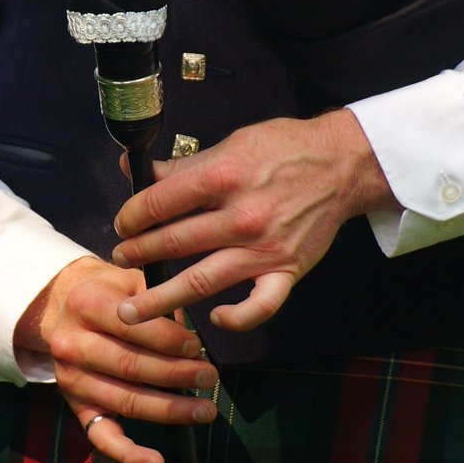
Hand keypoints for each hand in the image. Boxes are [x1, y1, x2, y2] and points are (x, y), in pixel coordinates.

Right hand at [15, 256, 218, 462]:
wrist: (64, 307)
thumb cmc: (112, 293)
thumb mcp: (130, 281)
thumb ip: (157, 299)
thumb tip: (191, 333)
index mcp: (86, 304)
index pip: (130, 325)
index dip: (166, 339)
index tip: (196, 347)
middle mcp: (72, 344)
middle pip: (129, 366)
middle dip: (176, 375)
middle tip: (210, 377)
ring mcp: (72, 380)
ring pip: (125, 401)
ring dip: (168, 410)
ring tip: (204, 410)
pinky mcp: (77, 407)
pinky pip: (101, 437)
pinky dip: (129, 454)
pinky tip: (157, 462)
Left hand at [112, 109, 399, 330]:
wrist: (342, 163)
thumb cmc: (285, 149)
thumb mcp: (231, 143)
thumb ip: (182, 166)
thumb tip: (135, 170)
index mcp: (222, 176)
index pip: (159, 203)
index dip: (131, 216)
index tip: (123, 224)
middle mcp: (240, 216)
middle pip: (173, 243)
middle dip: (137, 254)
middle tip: (121, 259)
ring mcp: (264, 249)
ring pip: (201, 280)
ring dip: (160, 298)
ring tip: (131, 310)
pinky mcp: (287, 270)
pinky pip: (260, 306)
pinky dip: (237, 318)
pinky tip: (215, 319)